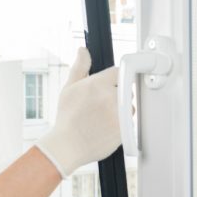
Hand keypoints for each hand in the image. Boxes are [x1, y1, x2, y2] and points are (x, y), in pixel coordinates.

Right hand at [35, 47, 120, 176]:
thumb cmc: (67, 119)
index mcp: (97, 84)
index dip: (113, 79)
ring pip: (129, 106)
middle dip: (116, 94)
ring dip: (121, 109)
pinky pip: (130, 121)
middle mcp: (111, 97)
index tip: (110, 85)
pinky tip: (106, 127)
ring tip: (102, 118)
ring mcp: (119, 113)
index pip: (118, 71)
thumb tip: (83, 51)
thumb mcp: (69, 89)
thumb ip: (80, 67)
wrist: (67, 145)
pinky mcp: (125, 128)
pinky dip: (121, 124)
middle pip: (125, 88)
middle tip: (101, 105)